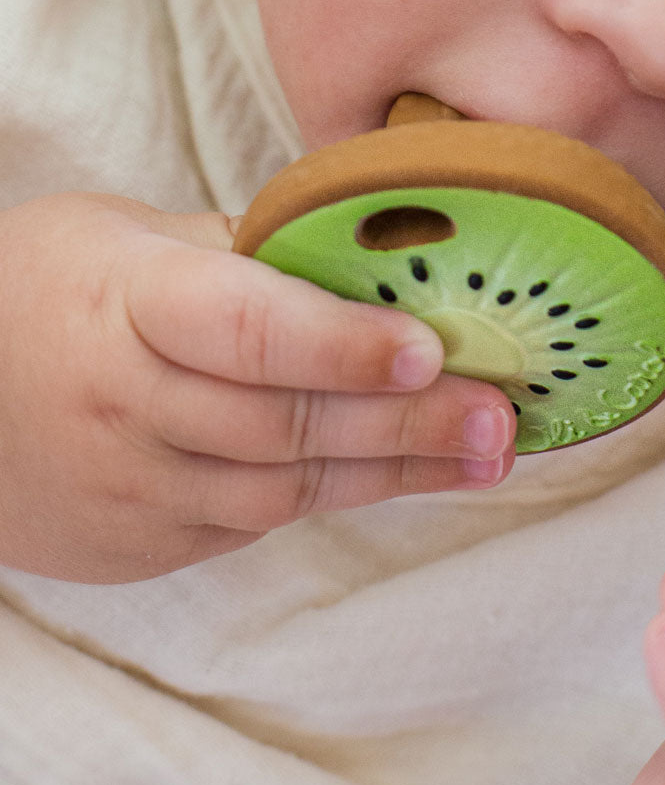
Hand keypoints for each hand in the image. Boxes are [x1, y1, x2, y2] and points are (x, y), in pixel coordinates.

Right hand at [0, 193, 514, 581]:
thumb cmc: (39, 298)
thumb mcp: (122, 241)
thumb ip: (238, 256)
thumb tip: (364, 263)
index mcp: (121, 302)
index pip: (244, 328)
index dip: (341, 344)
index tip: (431, 347)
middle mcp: (127, 405)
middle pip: (285, 423)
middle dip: (405, 423)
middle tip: (499, 418)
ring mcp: (134, 488)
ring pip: (285, 489)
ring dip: (393, 472)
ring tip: (484, 455)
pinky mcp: (146, 544)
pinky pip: (256, 525)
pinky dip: (335, 496)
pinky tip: (402, 476)